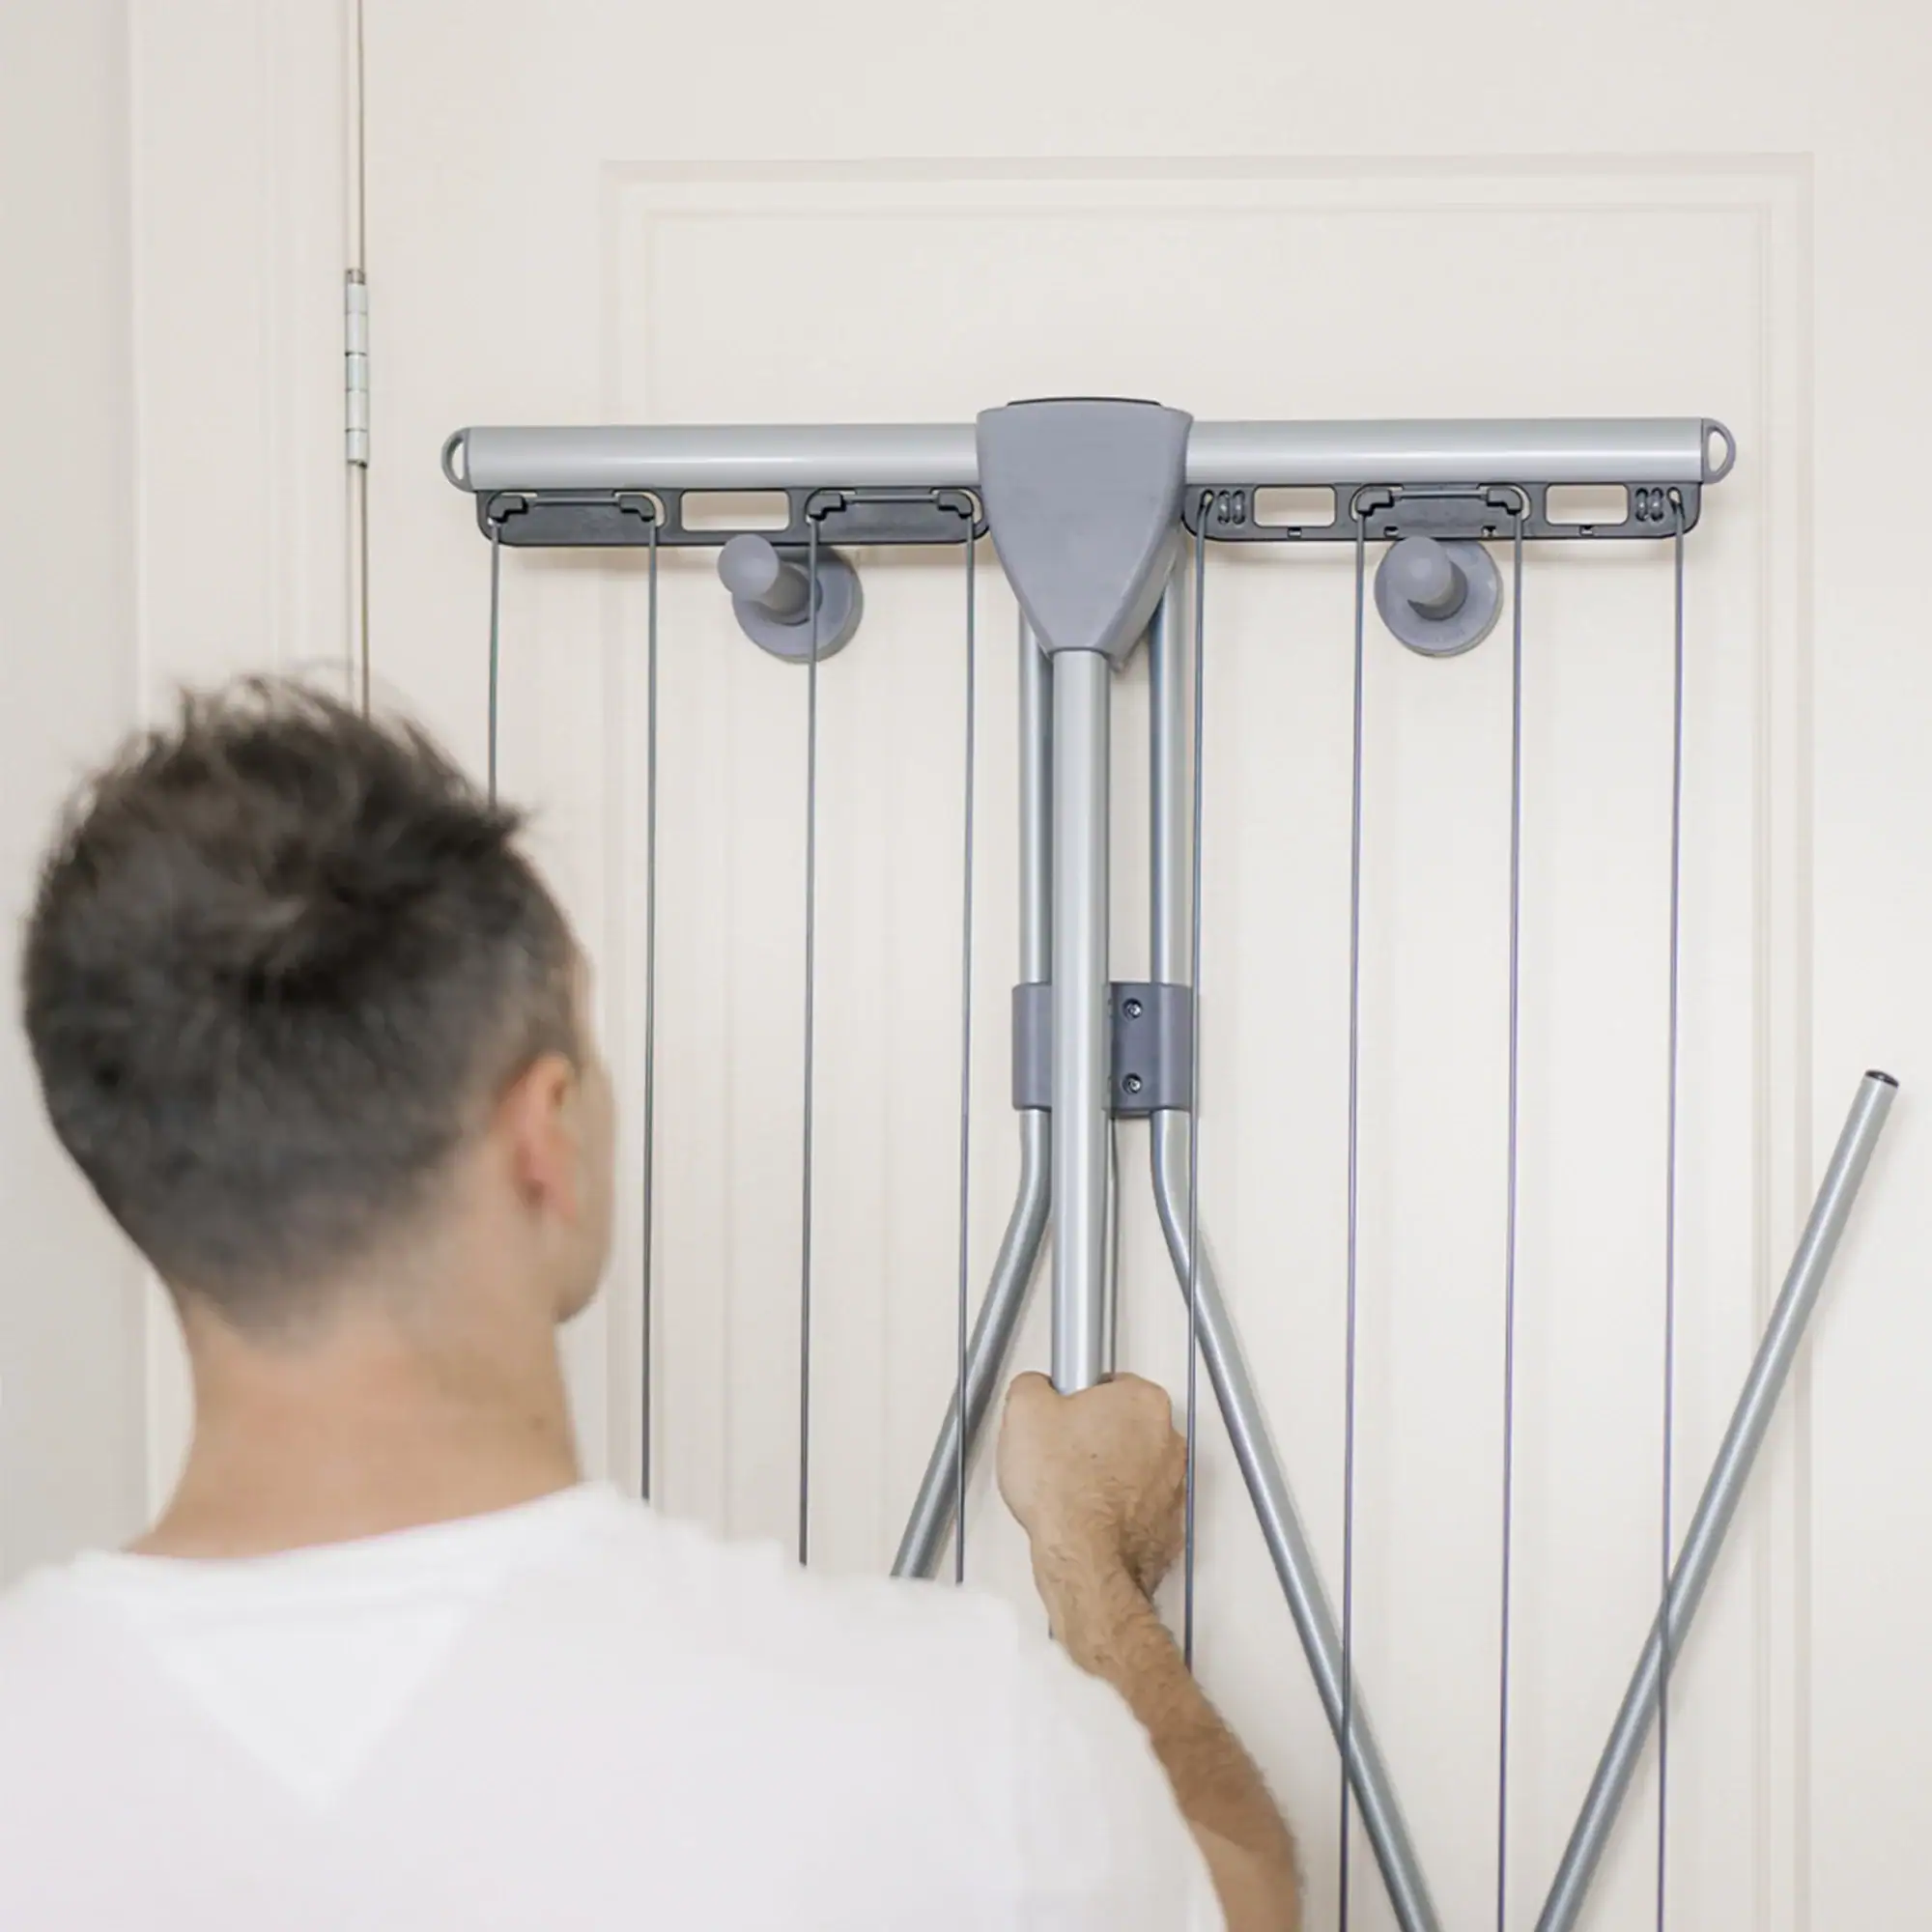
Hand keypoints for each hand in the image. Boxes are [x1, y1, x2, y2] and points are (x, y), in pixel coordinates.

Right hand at [997, 1371, 1187, 1596]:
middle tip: (1062, 1453)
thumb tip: (1036, 1388)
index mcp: (1143, 1402)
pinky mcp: (1169, 1524)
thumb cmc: (1064, 1490)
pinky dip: (1118, 1510)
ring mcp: (1174, 1485)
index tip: (1062, 1417)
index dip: (1077, 1401)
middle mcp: (1170, 1440)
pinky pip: (1139, 1506)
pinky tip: (1088, 1516)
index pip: (1109, 1384)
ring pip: (1135, 1466)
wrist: (1083, 1559)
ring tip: (1071, 1489)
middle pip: (1126, 1425)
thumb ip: (1033, 1384)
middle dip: (1096, 1436)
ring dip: (1109, 1474)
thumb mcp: (1024, 1410)